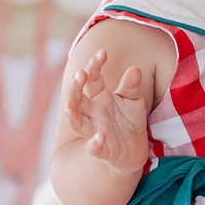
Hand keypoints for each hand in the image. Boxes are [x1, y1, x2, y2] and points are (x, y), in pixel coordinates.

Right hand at [64, 48, 148, 172]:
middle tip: (81, 74)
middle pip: (76, 98)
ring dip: (72, 114)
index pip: (91, 78)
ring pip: (77, 123)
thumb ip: (132, 86)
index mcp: (99, 97)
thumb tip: (134, 69)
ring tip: (70, 104)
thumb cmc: (129, 121)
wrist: (134, 151)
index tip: (103, 53)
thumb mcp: (133, 100)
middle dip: (75, 87)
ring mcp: (96, 131)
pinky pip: (95, 148)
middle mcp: (93, 113)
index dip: (94, 65)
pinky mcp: (104, 150)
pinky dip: (95, 143)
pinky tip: (100, 136)